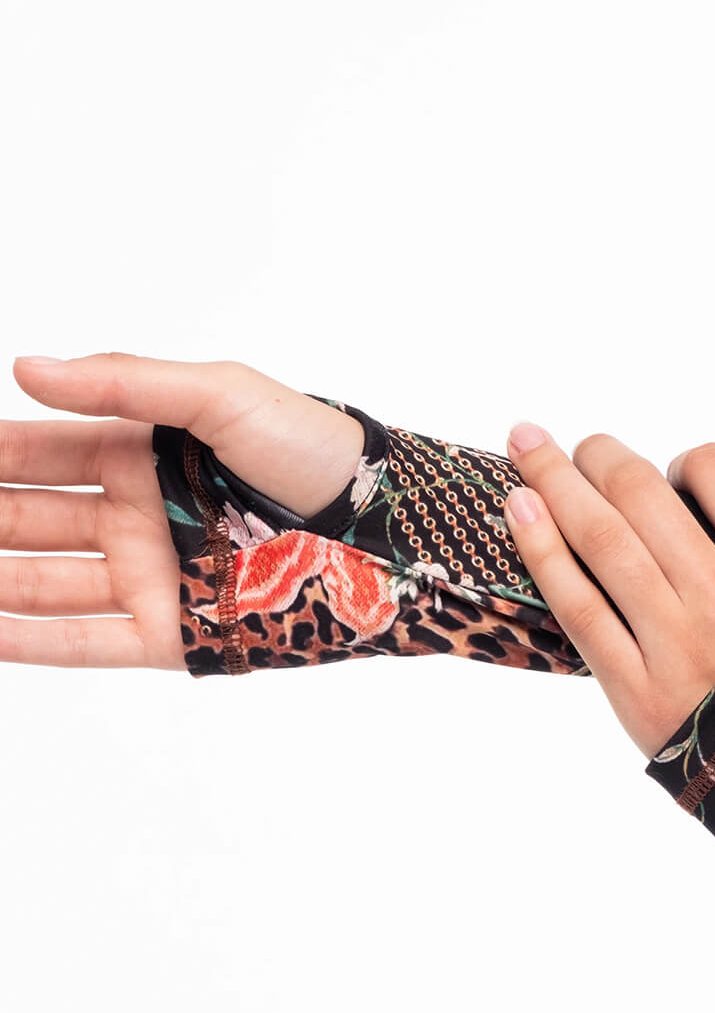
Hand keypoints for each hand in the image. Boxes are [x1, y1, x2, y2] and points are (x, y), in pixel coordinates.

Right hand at [3, 353, 364, 667]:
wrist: (380, 525)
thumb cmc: (310, 449)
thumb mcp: (217, 395)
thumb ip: (122, 384)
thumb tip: (27, 369)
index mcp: (140, 455)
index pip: (39, 453)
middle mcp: (135, 518)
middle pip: (28, 520)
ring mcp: (150, 578)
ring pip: (42, 583)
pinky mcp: (171, 634)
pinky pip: (85, 642)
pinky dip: (28, 642)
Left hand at [500, 424, 714, 759]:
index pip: (714, 469)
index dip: (691, 461)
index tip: (682, 480)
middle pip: (637, 492)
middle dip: (598, 455)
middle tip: (576, 444)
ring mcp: (673, 644)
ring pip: (596, 537)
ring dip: (552, 480)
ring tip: (526, 444)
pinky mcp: (636, 693)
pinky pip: (576, 606)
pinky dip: (540, 551)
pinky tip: (516, 509)